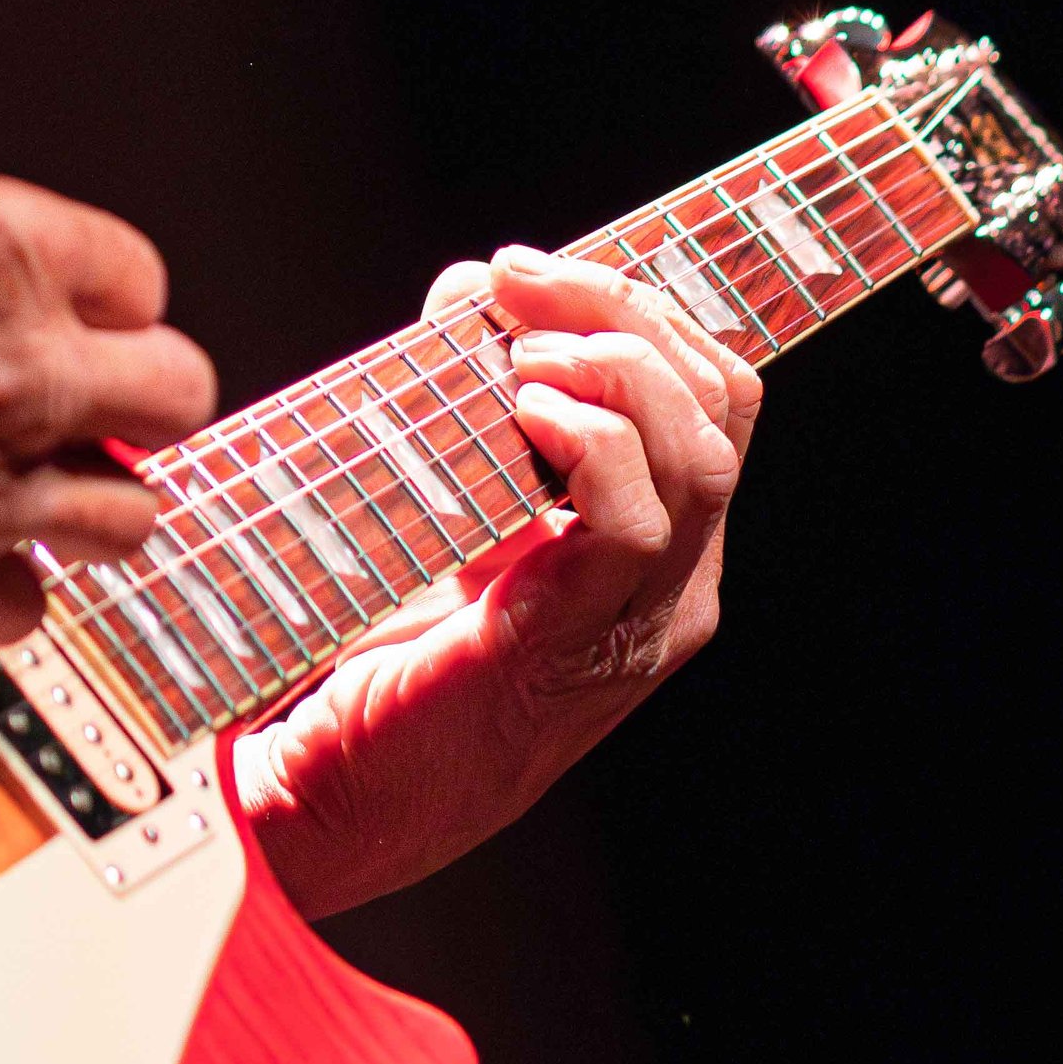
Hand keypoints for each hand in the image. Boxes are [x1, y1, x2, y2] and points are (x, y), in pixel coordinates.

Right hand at [0, 107, 216, 640]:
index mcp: (2, 250)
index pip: (142, 279)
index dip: (101, 292)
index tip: (73, 308)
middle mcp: (22, 371)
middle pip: (179, 394)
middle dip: (133, 390)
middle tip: (83, 392)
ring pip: (133, 515)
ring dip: (86, 492)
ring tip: (33, 476)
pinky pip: (30, 607)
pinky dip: (0, 583)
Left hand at [235, 245, 757, 916]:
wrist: (340, 794)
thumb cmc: (390, 645)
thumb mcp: (459, 501)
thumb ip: (478, 399)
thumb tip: (476, 293)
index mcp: (661, 547)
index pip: (718, 397)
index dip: (643, 308)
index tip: (534, 269)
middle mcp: (675, 585)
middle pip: (722, 406)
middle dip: (627, 311)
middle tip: (519, 282)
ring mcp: (639, 620)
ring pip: (699, 456)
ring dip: (609, 369)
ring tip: (518, 357)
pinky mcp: (575, 645)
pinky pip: (633, 522)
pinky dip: (588, 444)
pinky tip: (521, 416)